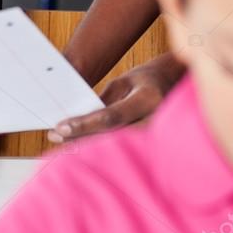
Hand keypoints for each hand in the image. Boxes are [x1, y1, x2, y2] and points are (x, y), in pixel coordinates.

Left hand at [48, 52, 184, 142]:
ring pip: (119, 147)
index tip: (60, 127)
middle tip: (56, 137)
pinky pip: (128, 150)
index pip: (110, 116)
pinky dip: (106, 150)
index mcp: (147, 99)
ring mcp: (161, 135)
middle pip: (113, 136)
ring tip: (65, 144)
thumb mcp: (123, 84)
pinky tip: (87, 150)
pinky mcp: (159, 146)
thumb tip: (78, 119)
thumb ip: (104, 102)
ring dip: (91, 146)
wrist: (176, 84)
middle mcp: (156, 120)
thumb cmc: (146, 81)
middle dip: (82, 138)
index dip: (83, 124)